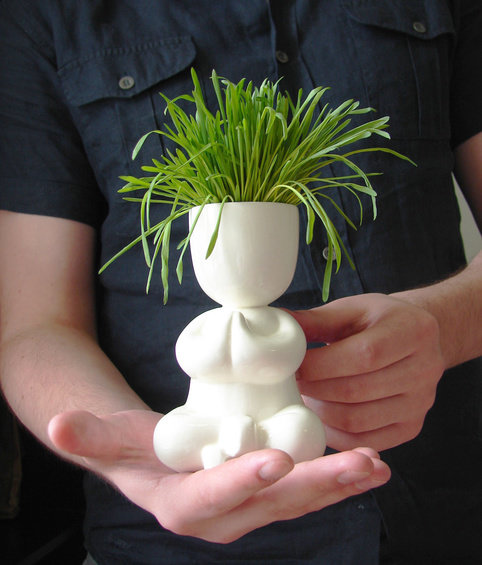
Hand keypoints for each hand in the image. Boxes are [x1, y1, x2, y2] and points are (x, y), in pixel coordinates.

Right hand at [48, 409, 389, 542]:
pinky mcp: (272, 494)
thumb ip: (88, 436)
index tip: (273, 460)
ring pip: (298, 500)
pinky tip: (371, 464)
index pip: (212, 497)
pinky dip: (339, 479)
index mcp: (184, 504)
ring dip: (338, 483)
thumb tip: (57, 425)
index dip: (239, 480)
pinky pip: (307, 490)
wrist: (160, 462)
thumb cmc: (136, 448)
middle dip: (314, 486)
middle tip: (358, 465)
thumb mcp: (112, 440)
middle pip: (271, 504)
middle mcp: (224, 517)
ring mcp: (252, 508)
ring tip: (375, 465)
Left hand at [291, 293, 444, 451]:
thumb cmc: (378, 321)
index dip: (320, 365)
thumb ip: (315, 320)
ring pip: (358, 421)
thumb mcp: (351, 309)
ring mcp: (421, 403)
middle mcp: (425, 369)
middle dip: (314, 389)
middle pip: (358, 391)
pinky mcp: (411, 427)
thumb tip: (275, 323)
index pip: (363, 356)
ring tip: (302, 398)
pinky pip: (365, 441)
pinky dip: (334, 434)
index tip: (290, 365)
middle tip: (288, 384)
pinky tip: (319, 416)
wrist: (417, 339)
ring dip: (320, 413)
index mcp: (413, 331)